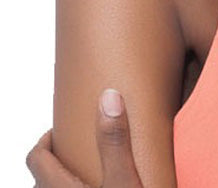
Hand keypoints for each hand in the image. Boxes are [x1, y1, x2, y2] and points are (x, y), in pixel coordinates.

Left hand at [26, 89, 143, 186]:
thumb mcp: (123, 178)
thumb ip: (115, 140)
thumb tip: (110, 97)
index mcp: (58, 187)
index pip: (36, 158)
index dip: (46, 139)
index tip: (63, 127)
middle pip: (42, 175)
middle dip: (57, 156)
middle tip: (77, 142)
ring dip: (64, 175)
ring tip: (87, 164)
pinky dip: (77, 186)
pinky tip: (99, 183)